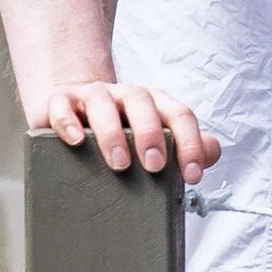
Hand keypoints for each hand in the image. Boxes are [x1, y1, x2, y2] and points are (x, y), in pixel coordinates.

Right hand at [39, 82, 220, 184]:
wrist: (75, 109)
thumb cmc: (123, 132)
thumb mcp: (156, 138)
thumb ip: (187, 145)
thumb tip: (211, 154)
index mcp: (155, 104)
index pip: (180, 114)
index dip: (190, 143)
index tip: (193, 175)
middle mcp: (126, 95)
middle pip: (142, 103)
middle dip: (151, 135)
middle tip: (154, 166)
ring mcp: (92, 96)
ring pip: (102, 102)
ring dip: (112, 133)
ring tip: (119, 164)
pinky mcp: (60, 102)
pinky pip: (62, 106)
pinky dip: (68, 122)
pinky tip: (75, 142)